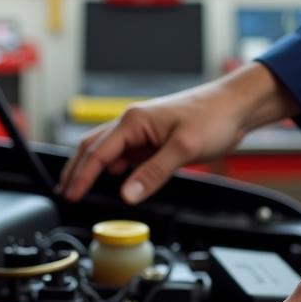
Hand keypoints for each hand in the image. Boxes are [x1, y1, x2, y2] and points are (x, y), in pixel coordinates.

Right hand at [58, 63, 298, 203]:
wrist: (236, 106)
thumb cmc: (213, 117)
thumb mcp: (184, 148)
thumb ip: (153, 173)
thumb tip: (127, 195)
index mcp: (133, 121)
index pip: (96, 152)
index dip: (81, 176)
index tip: (70, 195)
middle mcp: (132, 124)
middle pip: (92, 148)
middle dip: (76, 171)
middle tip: (64, 193)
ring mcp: (142, 132)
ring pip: (107, 151)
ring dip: (92, 169)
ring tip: (80, 189)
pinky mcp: (154, 140)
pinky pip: (126, 156)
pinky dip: (113, 169)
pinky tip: (113, 181)